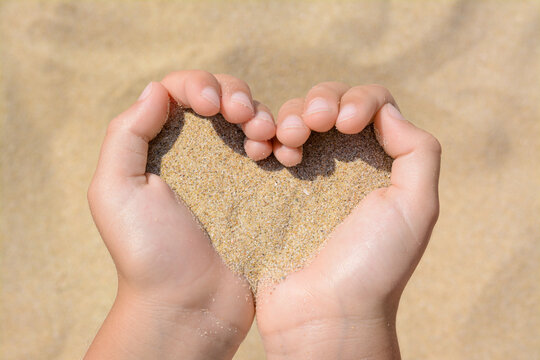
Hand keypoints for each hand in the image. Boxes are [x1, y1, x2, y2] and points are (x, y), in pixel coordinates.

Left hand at [86, 71, 274, 358]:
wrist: (191, 305)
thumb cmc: (148, 252)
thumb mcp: (115, 190)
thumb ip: (127, 134)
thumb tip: (158, 90)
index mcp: (161, 148)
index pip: (180, 92)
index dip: (198, 85)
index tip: (211, 106)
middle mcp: (197, 154)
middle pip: (222, 98)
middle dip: (236, 96)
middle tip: (245, 118)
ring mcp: (233, 172)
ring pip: (253, 119)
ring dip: (263, 115)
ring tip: (265, 139)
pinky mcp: (261, 192)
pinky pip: (277, 152)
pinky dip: (284, 141)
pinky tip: (285, 155)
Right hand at [256, 84, 440, 358]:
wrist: (322, 314)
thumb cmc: (373, 265)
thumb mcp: (416, 208)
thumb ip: (418, 152)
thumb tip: (386, 113)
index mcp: (379, 165)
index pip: (372, 105)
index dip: (357, 100)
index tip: (344, 124)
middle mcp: (342, 165)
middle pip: (329, 103)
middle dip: (318, 102)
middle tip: (311, 126)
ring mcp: (304, 176)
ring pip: (294, 118)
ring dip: (288, 117)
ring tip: (286, 145)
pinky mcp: (272, 190)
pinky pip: (265, 145)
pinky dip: (262, 135)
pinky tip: (262, 151)